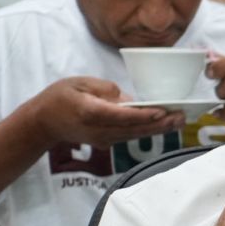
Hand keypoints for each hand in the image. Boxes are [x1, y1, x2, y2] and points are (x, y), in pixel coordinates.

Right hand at [29, 76, 185, 147]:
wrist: (43, 123)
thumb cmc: (60, 97)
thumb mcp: (80, 83)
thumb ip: (106, 89)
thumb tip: (130, 100)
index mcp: (90, 112)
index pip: (121, 115)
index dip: (143, 115)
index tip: (162, 112)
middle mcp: (98, 129)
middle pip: (133, 129)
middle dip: (159, 124)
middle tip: (181, 117)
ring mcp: (102, 139)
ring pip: (134, 136)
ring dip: (158, 130)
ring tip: (179, 121)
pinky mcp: (106, 142)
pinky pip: (129, 137)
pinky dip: (147, 131)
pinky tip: (164, 126)